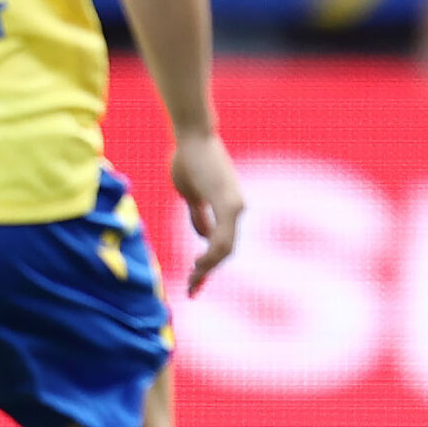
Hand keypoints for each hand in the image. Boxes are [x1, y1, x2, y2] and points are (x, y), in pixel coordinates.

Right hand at [168, 131, 244, 295]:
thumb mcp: (191, 195)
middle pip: (226, 251)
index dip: (209, 265)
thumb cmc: (190, 161)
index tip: (195, 282)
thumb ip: (199, 216)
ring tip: (193, 279)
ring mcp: (235, 206)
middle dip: (208, 272)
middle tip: (193, 289)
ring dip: (209, 267)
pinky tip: (201, 264)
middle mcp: (237, 209)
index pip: (223, 245)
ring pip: (226, 248)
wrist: (193, 137)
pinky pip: (224, 235)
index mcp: (229, 209)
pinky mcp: (228, 202)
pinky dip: (213, 253)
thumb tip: (203, 237)